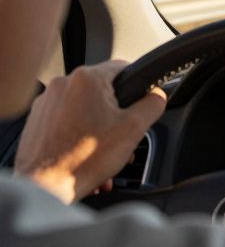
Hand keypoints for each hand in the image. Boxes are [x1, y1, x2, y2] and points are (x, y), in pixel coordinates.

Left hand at [15, 60, 165, 203]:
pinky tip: (85, 157)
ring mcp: (45, 103)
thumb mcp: (134, 128)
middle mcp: (62, 85)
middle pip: (102, 92)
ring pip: (84, 109)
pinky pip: (65, 122)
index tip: (138, 104)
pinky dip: (78, 136)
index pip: (123, 67)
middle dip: (115, 115)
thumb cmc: (82, 159)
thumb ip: (153, 104)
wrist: (44, 187)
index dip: (136, 86)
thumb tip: (157, 95)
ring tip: (102, 153)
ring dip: (97, 128)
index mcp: (87, 79)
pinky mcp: (36, 121)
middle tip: (121, 137)